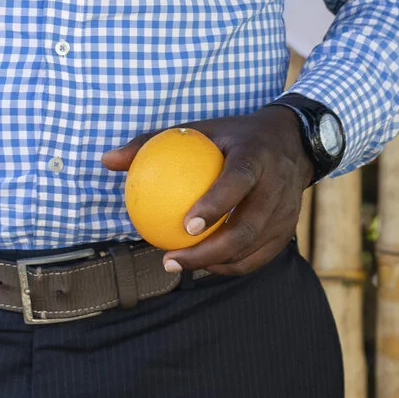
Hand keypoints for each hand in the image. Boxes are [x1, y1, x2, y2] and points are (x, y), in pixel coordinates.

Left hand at [102, 104, 312, 277]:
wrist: (290, 143)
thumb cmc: (231, 138)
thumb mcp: (197, 131)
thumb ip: (152, 144)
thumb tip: (107, 160)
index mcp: (256, 155)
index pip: (238, 181)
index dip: (216, 205)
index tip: (185, 226)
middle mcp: (277, 184)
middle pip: (248, 227)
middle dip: (209, 251)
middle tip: (169, 260)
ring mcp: (287, 210)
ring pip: (253, 249)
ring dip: (215, 263)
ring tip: (177, 265)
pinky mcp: (288, 229)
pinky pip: (257, 257)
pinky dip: (230, 266)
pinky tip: (200, 266)